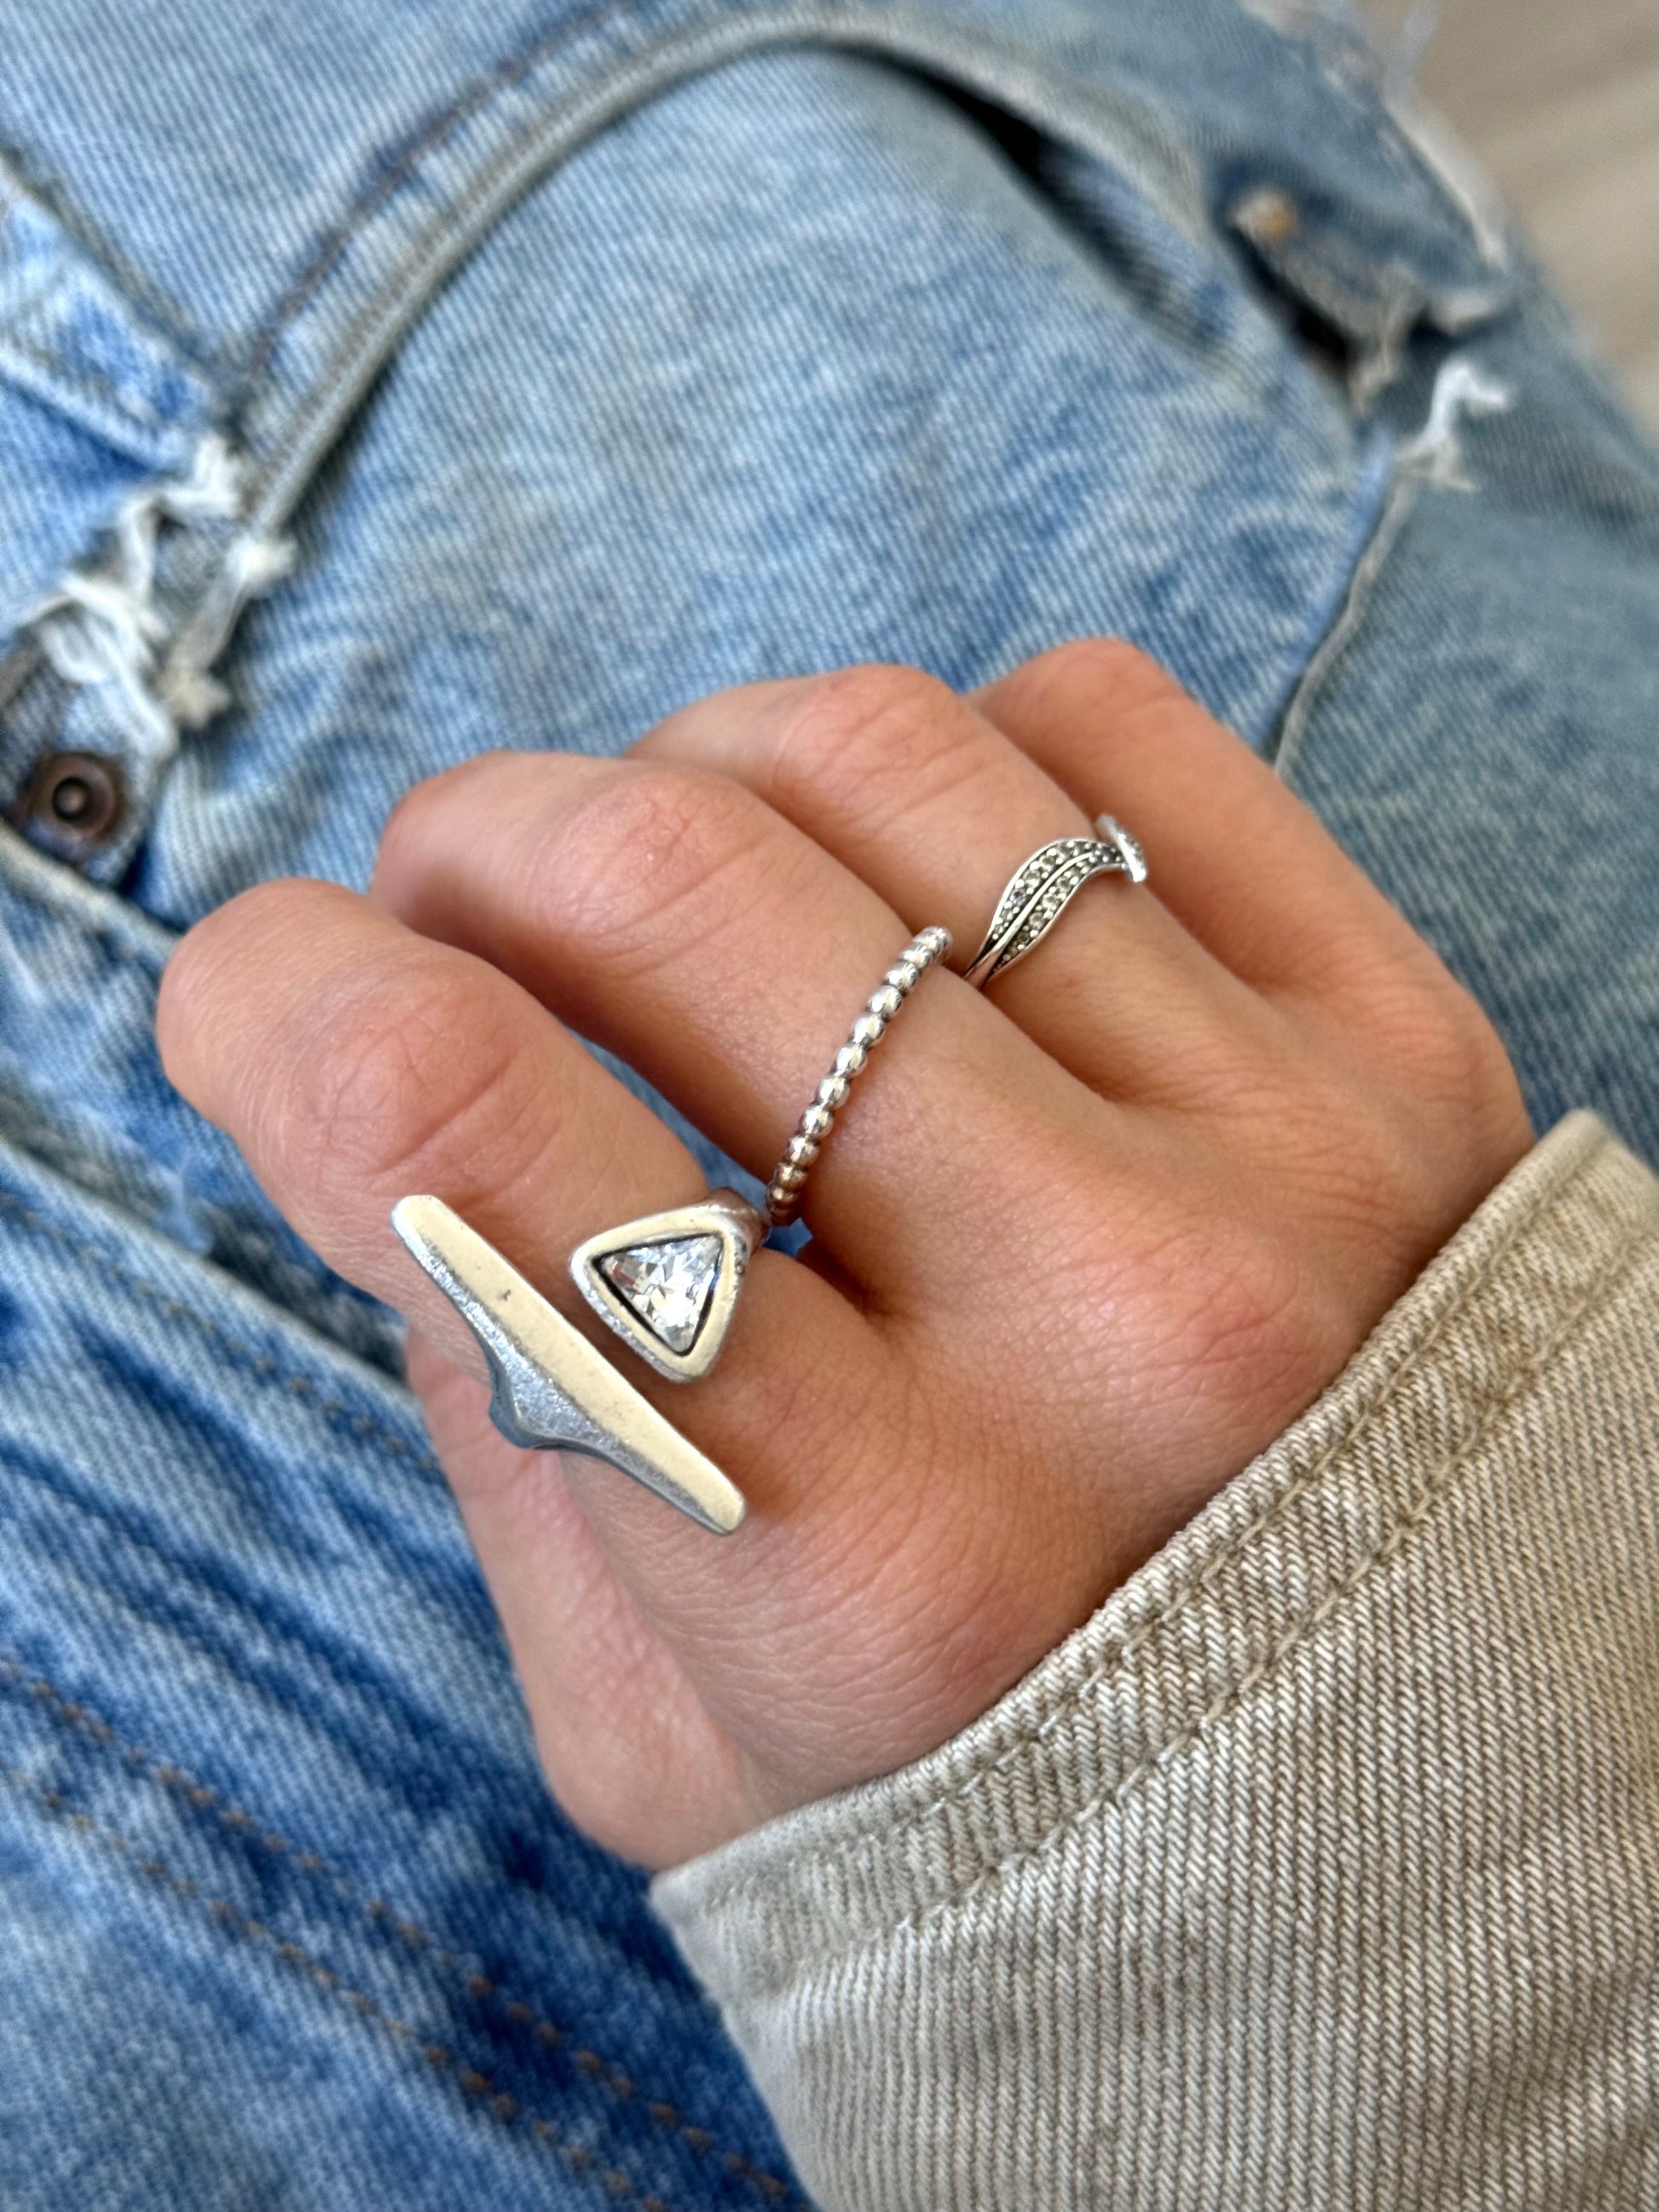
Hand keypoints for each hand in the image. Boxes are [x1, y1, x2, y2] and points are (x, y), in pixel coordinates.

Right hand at [157, 642, 1530, 1867]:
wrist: (1406, 1785)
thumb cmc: (1002, 1784)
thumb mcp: (677, 1727)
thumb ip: (505, 1426)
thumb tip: (384, 1107)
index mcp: (873, 1559)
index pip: (475, 1131)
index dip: (281, 997)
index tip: (260, 989)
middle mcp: (1104, 1327)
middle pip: (666, 881)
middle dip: (475, 844)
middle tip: (458, 911)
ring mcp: (1284, 1152)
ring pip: (874, 752)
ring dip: (689, 767)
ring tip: (677, 883)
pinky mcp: (1401, 1036)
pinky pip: (1096, 721)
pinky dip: (936, 755)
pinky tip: (905, 889)